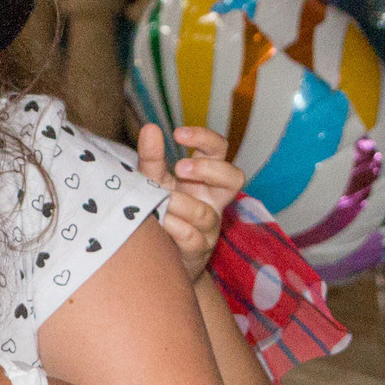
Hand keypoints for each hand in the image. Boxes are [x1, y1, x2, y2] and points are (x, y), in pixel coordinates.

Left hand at [136, 123, 243, 282]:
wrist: (155, 257)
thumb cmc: (159, 210)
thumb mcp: (152, 181)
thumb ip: (152, 158)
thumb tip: (150, 128)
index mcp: (206, 177)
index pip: (219, 150)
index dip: (205, 139)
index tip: (179, 134)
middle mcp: (214, 200)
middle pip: (234, 178)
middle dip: (208, 171)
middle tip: (180, 168)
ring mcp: (210, 227)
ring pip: (207, 213)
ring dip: (182, 204)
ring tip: (161, 200)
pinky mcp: (199, 251)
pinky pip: (194, 239)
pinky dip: (176, 228)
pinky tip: (161, 221)